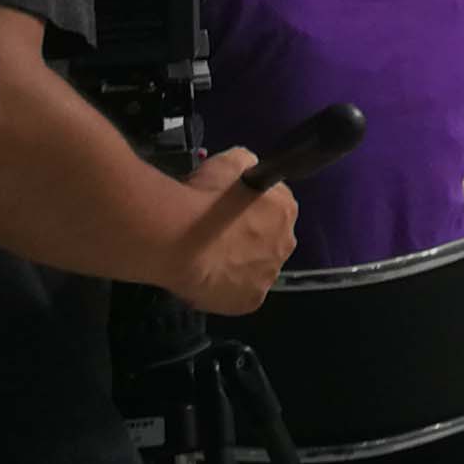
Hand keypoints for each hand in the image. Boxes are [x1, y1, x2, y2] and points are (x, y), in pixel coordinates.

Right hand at [165, 146, 298, 314]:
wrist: (178, 239)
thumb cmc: (203, 197)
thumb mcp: (230, 160)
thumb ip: (248, 165)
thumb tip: (250, 171)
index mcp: (285, 210)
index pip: (276, 207)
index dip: (252, 208)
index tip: (231, 210)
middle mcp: (285, 244)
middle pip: (269, 240)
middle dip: (249, 238)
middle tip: (219, 235)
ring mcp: (268, 276)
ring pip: (255, 269)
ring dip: (239, 265)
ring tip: (209, 259)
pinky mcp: (249, 302)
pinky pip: (240, 294)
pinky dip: (227, 289)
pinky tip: (207, 279)